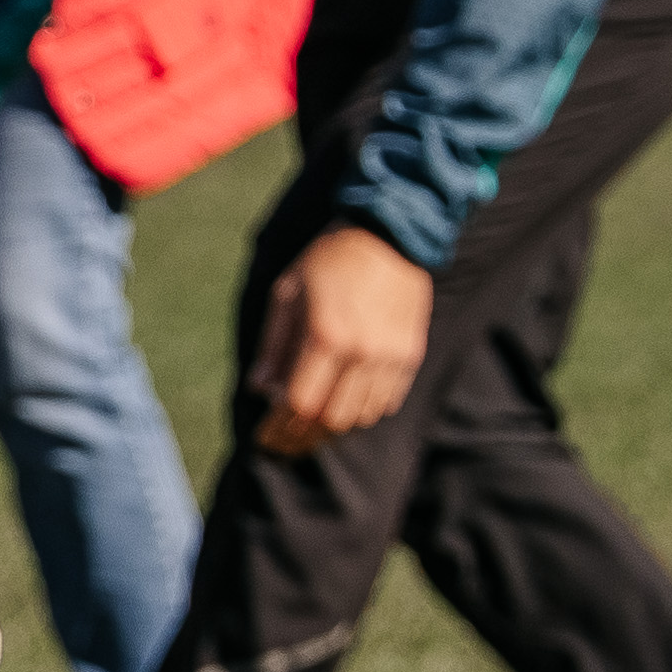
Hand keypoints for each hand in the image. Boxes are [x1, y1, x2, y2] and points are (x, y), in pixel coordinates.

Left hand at [249, 224, 435, 456]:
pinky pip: (387, 401)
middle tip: (287, 437)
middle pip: (331, 418)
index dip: (279, 425)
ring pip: (361, 415)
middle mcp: (362, 350)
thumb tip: (260, 388)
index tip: (266, 436)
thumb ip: (273, 344)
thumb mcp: (288, 292)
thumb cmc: (329, 259)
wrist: (390, 234)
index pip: (300, 402)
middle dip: (304, 433)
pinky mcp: (411, 354)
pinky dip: (363, 410)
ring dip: (334, 424)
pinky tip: (347, 402)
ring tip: (314, 422)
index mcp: (325, 334)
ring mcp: (391, 355)